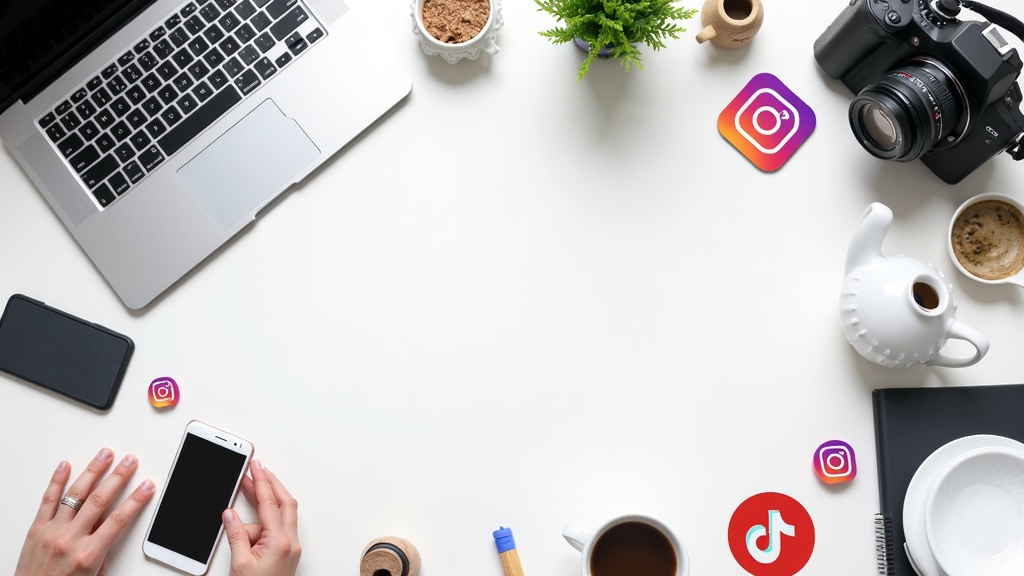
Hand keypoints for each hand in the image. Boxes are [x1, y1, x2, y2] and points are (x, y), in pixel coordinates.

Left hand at [15, 448, 155, 575]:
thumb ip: (102, 554)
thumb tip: (107, 534)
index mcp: (89, 554)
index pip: (119, 520)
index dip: (135, 500)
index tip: (146, 487)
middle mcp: (70, 540)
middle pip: (99, 501)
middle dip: (118, 477)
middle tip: (129, 462)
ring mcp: (52, 532)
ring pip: (76, 495)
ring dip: (93, 472)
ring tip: (104, 456)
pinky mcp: (36, 529)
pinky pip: (48, 500)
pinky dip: (56, 481)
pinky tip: (65, 466)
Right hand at [222, 460, 300, 575]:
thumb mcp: (239, 564)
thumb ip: (236, 536)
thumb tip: (230, 514)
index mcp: (280, 542)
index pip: (270, 504)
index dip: (261, 482)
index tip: (255, 466)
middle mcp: (290, 542)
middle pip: (284, 503)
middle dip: (270, 484)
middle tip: (256, 470)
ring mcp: (290, 548)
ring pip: (281, 516)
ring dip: (264, 506)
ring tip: (243, 499)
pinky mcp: (286, 554)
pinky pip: (276, 529)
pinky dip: (262, 522)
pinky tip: (246, 525)